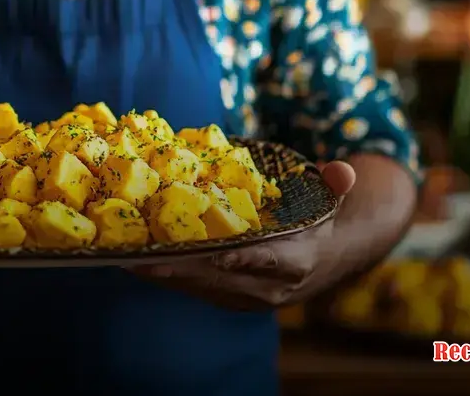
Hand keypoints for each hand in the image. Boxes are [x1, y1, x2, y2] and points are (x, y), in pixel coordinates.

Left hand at [131, 161, 355, 309]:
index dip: (238, 259)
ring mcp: (247, 297)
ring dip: (164, 276)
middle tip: (142, 258)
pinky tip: (137, 264)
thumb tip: (342, 170)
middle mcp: (270, 287)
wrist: (327, 261)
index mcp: (295, 262)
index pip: (265, 261)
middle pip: (219, 278)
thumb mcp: (333, 201)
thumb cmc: (321, 222)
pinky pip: (194, 289)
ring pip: (200, 287)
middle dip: (180, 269)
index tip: (209, 254)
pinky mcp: (229, 299)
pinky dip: (168, 277)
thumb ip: (337, 184)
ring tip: (126, 261)